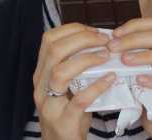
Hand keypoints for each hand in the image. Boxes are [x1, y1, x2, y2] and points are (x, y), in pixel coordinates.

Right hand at [33, 23, 115, 139]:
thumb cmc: (68, 113)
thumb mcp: (67, 87)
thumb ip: (76, 67)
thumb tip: (102, 44)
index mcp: (41, 73)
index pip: (48, 39)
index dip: (72, 29)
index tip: (94, 31)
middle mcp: (41, 85)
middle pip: (54, 50)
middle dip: (82, 39)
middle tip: (105, 41)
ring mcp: (49, 104)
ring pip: (60, 72)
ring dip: (86, 59)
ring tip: (106, 57)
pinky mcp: (63, 121)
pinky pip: (79, 100)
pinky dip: (97, 87)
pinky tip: (111, 79)